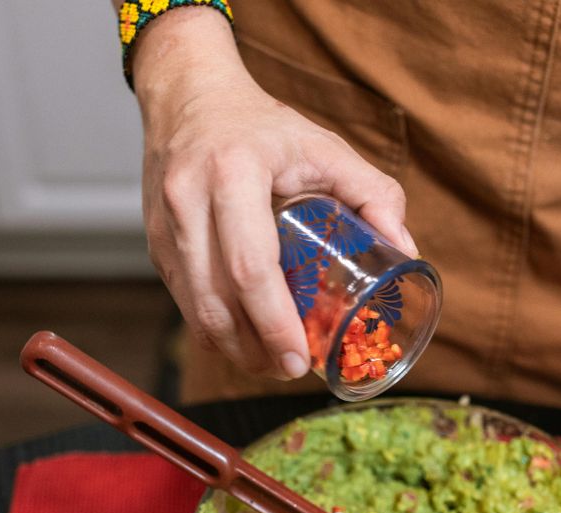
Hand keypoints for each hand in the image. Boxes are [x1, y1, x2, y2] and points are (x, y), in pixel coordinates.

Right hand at [131, 9, 415, 379]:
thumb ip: (375, 194)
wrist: (189, 95)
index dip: (274, 323)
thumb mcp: (325, 147)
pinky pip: (184, 301)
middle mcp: (189, 200)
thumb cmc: (262, 126)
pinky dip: (215, 329)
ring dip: (233, 349)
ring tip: (271, 363)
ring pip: (194, 310)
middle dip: (255, 350)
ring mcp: (163, 226)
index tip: (300, 355)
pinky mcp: (154, 243)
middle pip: (217, 301)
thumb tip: (406, 252)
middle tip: (291, 369)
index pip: (250, 266)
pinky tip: (244, 338)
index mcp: (233, 173)